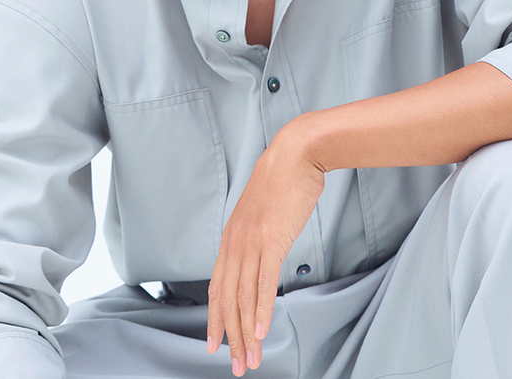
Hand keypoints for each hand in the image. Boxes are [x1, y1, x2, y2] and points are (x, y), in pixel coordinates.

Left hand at [206, 119, 324, 374]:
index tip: (216, 342)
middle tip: (236, 365)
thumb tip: (262, 253)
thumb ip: (257, 234)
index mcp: (231, 236)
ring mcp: (252, 241)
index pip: (217, 286)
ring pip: (244, 297)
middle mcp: (235, 241)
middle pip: (227, 298)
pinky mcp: (271, 239)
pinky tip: (263, 332)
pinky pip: (264, 282)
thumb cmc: (284, 180)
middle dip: (230, 336)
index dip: (215, 317)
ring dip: (247, 332)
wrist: (296, 153)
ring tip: (252, 359)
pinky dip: (262, 310)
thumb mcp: (263, 211)